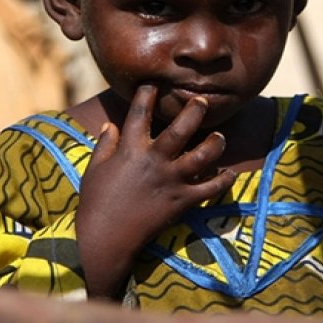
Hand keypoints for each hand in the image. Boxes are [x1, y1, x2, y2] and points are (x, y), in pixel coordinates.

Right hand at [75, 84, 235, 299]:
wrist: (106, 239)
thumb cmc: (95, 203)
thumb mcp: (94, 170)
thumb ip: (104, 145)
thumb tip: (110, 125)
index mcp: (130, 151)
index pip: (140, 114)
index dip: (147, 95)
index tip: (154, 84)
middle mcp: (154, 161)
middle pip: (180, 129)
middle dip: (193, 111)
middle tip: (202, 100)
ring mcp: (171, 181)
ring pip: (202, 156)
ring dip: (214, 144)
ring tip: (220, 137)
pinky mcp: (182, 202)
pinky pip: (209, 189)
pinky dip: (222, 181)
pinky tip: (228, 174)